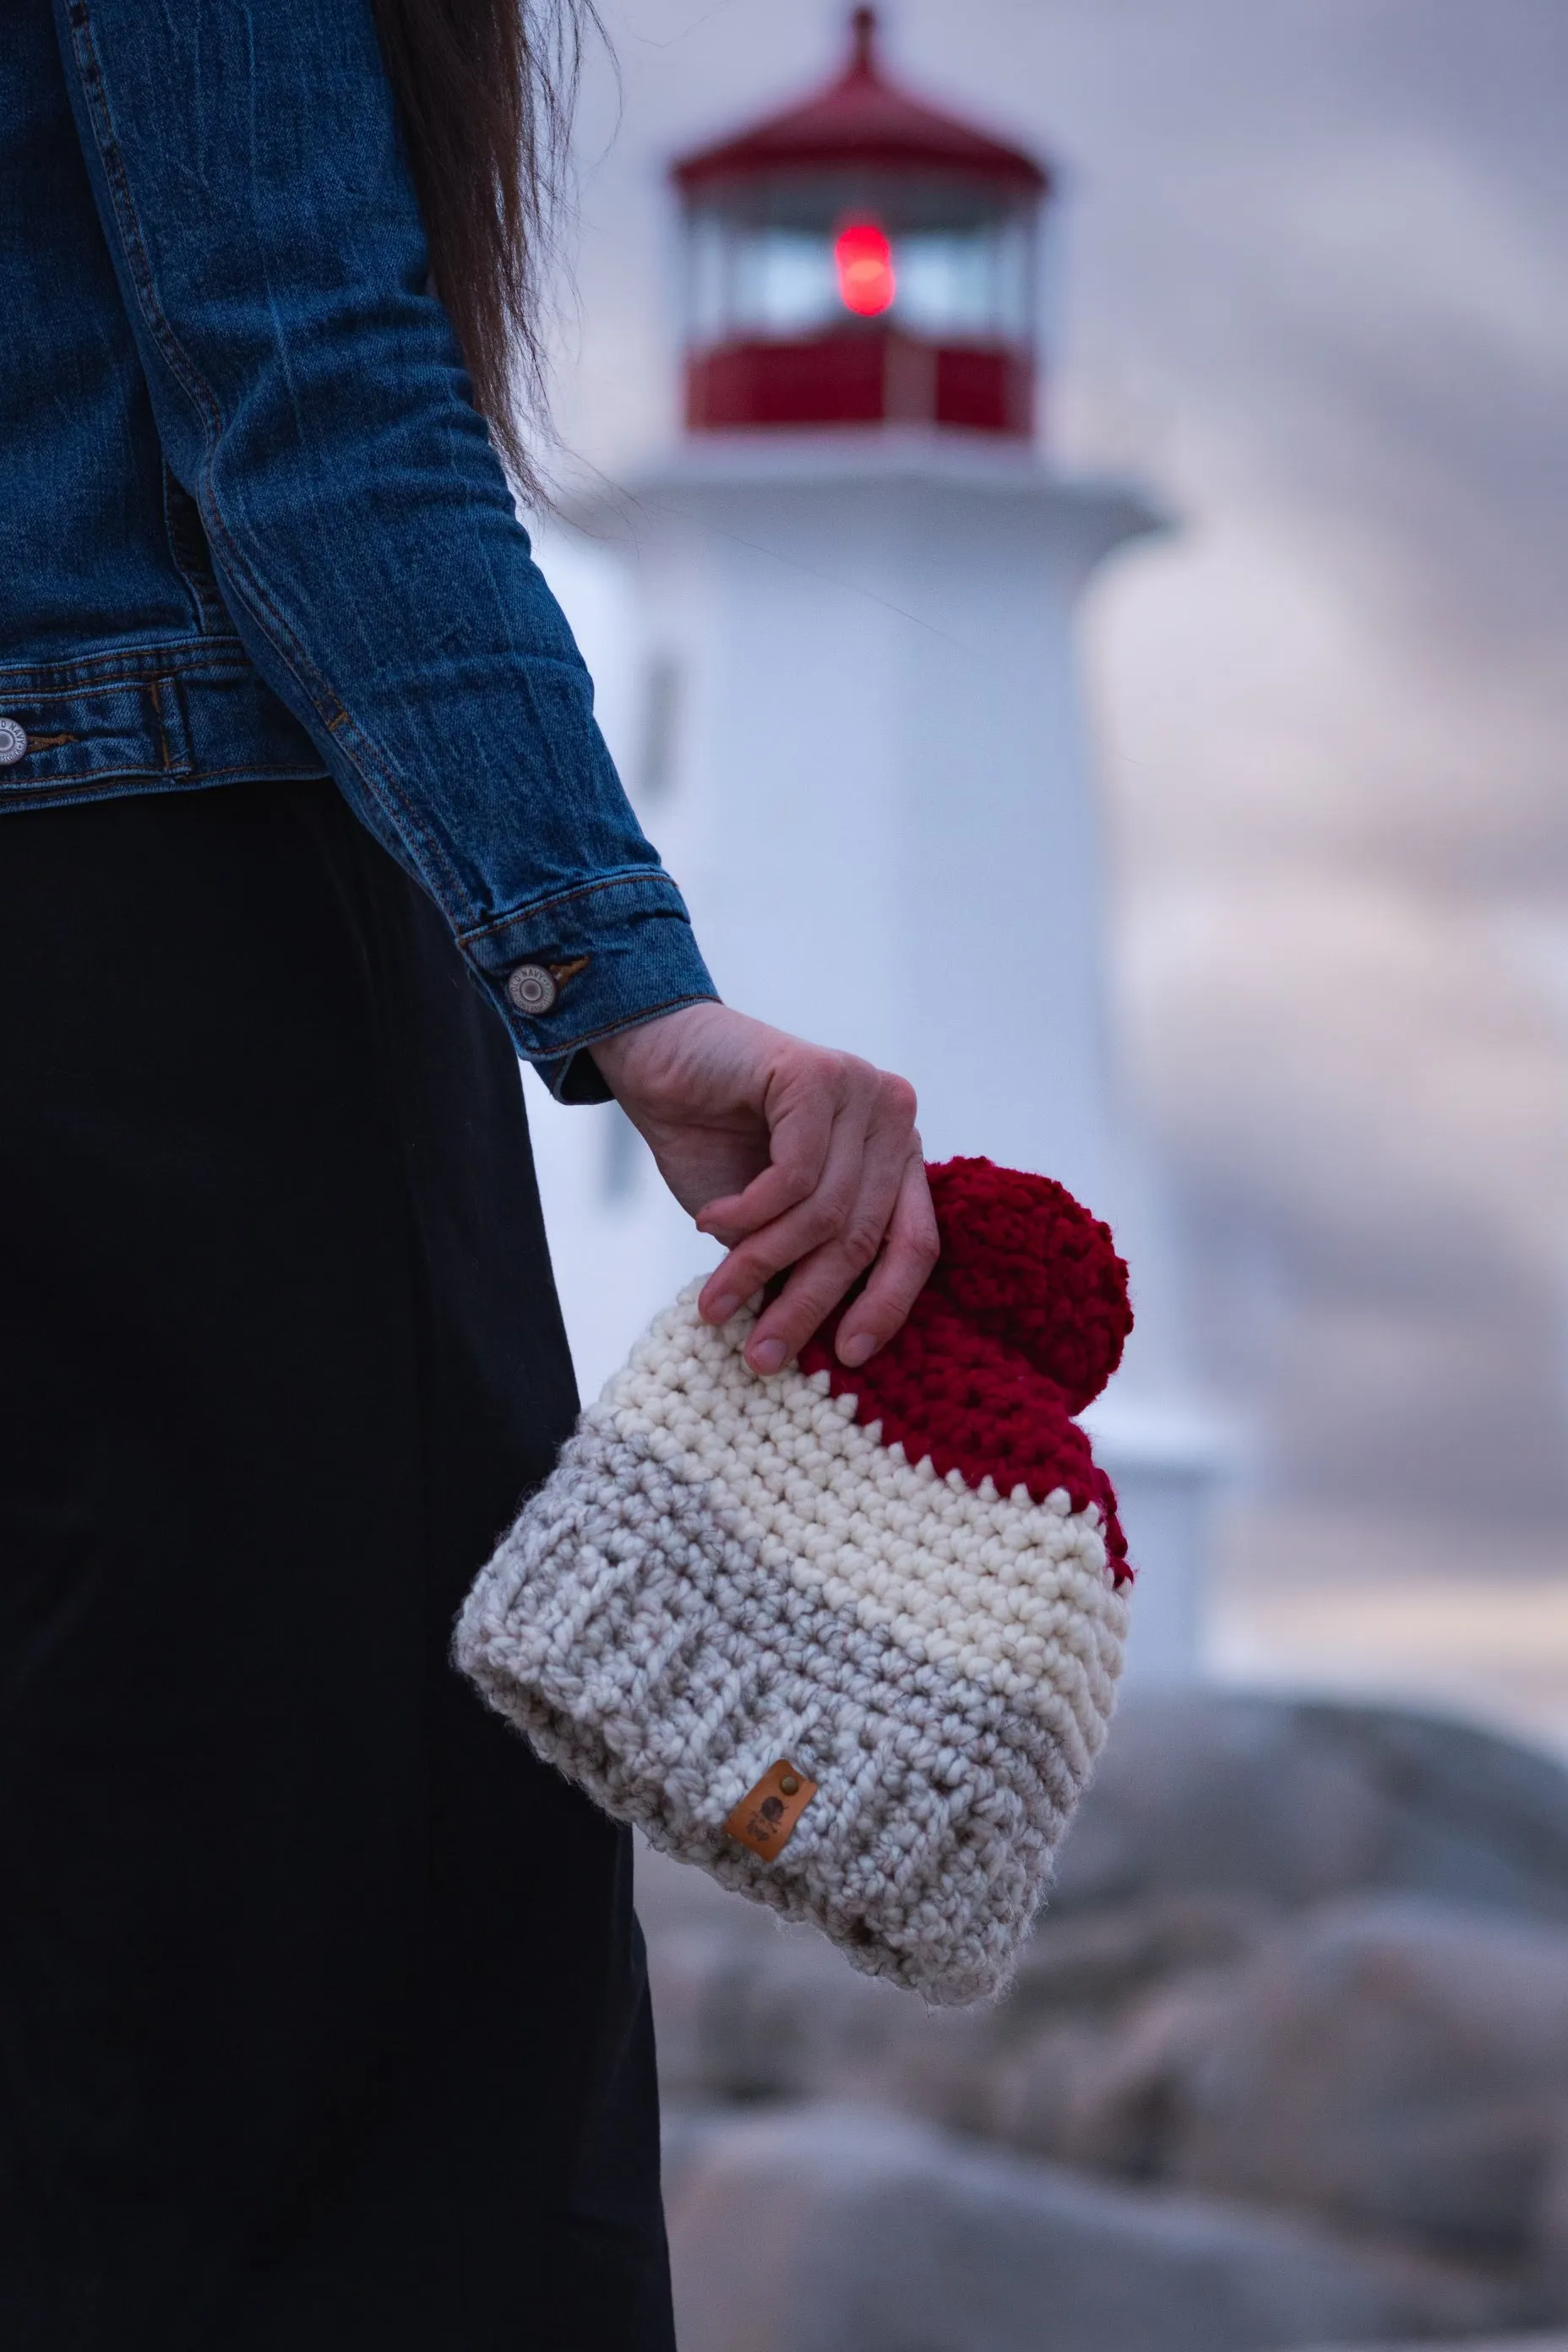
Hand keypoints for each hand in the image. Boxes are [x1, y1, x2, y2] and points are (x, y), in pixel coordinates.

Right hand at [590, 1002, 937, 1376]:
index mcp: (893, 1156)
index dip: (885, 1306)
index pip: (914, 1244)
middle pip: (865, 1236)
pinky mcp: (818, 1075)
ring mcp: (861, 1091)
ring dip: (763, 1264)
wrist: (657, 1058)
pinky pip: (795, 1175)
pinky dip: (748, 1213)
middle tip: (762, 1354)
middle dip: (808, 1304)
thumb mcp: (766, 1222)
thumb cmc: (711, 1139)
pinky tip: (708, 1220)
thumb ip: (799, 1262)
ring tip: (717, 1299)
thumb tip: (818, 1344)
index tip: (849, 1359)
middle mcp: (892, 1119)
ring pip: (827, 1212)